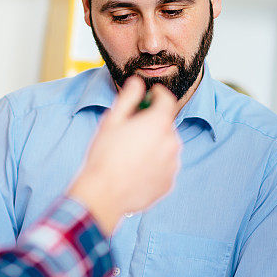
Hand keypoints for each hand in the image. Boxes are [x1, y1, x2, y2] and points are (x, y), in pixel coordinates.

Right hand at [68, 76, 180, 232]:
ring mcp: (173, 165)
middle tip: (132, 129)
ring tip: (131, 154)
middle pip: (166, 124)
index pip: (167, 99)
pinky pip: (165, 167)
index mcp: (159, 123)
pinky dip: (155, 165)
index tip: (149, 95)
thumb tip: (137, 82)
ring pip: (166, 146)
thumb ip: (128, 98)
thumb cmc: (104, 156)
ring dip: (154, 144)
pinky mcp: (169, 183)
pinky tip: (135, 170)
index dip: (158, 94)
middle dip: (152, 123)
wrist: (104, 194)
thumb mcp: (112, 120)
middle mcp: (172, 142)